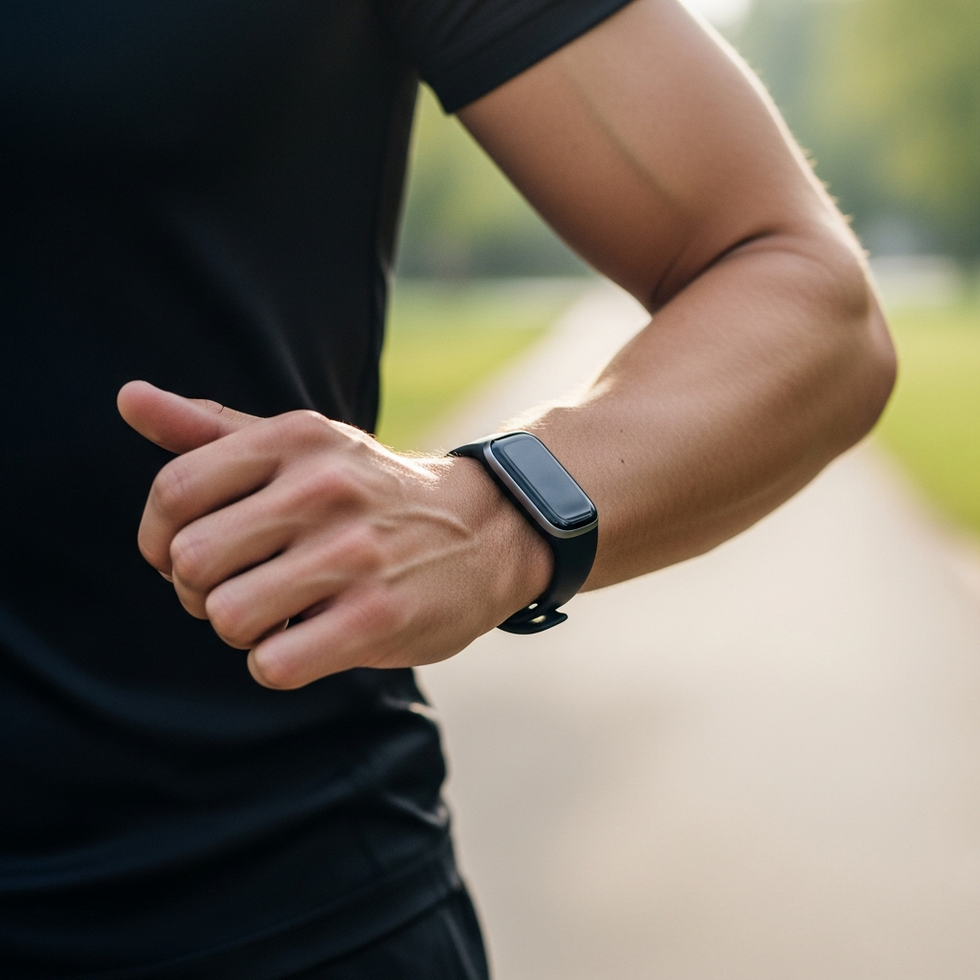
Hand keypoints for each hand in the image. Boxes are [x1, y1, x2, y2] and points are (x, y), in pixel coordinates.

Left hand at [117, 381, 550, 688]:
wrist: (485, 529)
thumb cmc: (372, 492)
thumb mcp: (302, 446)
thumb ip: (210, 430)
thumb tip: (127, 397)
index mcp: (295, 439)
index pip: (174, 492)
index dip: (159, 538)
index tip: (185, 555)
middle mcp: (323, 488)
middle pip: (190, 563)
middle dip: (200, 590)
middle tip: (241, 587)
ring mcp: (353, 553)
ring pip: (226, 617)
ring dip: (241, 629)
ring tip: (280, 613)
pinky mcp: (378, 616)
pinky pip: (272, 664)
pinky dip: (275, 663)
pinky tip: (308, 641)